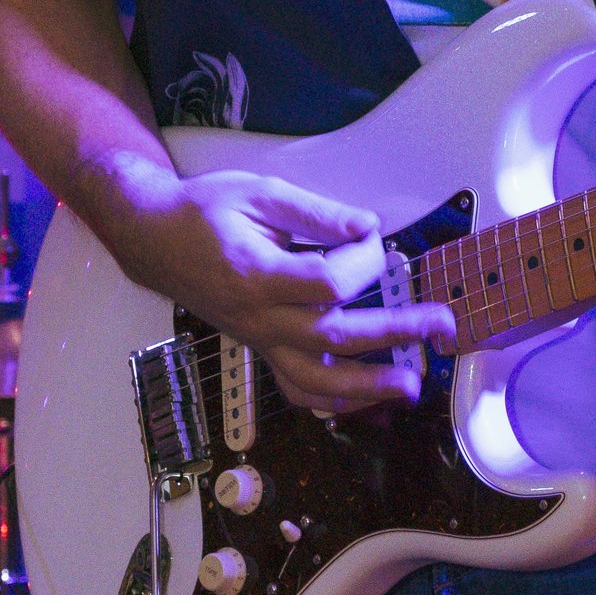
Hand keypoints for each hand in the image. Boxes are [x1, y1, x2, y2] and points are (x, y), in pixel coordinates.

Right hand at [109, 168, 457, 416]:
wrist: (155, 240)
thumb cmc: (203, 212)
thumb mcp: (258, 194)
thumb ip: (315, 213)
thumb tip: (365, 227)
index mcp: (257, 276)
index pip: (328, 284)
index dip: (364, 261)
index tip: (373, 238)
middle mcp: (259, 318)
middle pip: (336, 337)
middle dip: (396, 332)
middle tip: (440, 324)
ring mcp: (260, 340)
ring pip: (317, 379)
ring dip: (369, 386)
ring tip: (411, 384)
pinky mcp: (261, 349)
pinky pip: (297, 389)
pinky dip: (332, 401)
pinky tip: (366, 398)